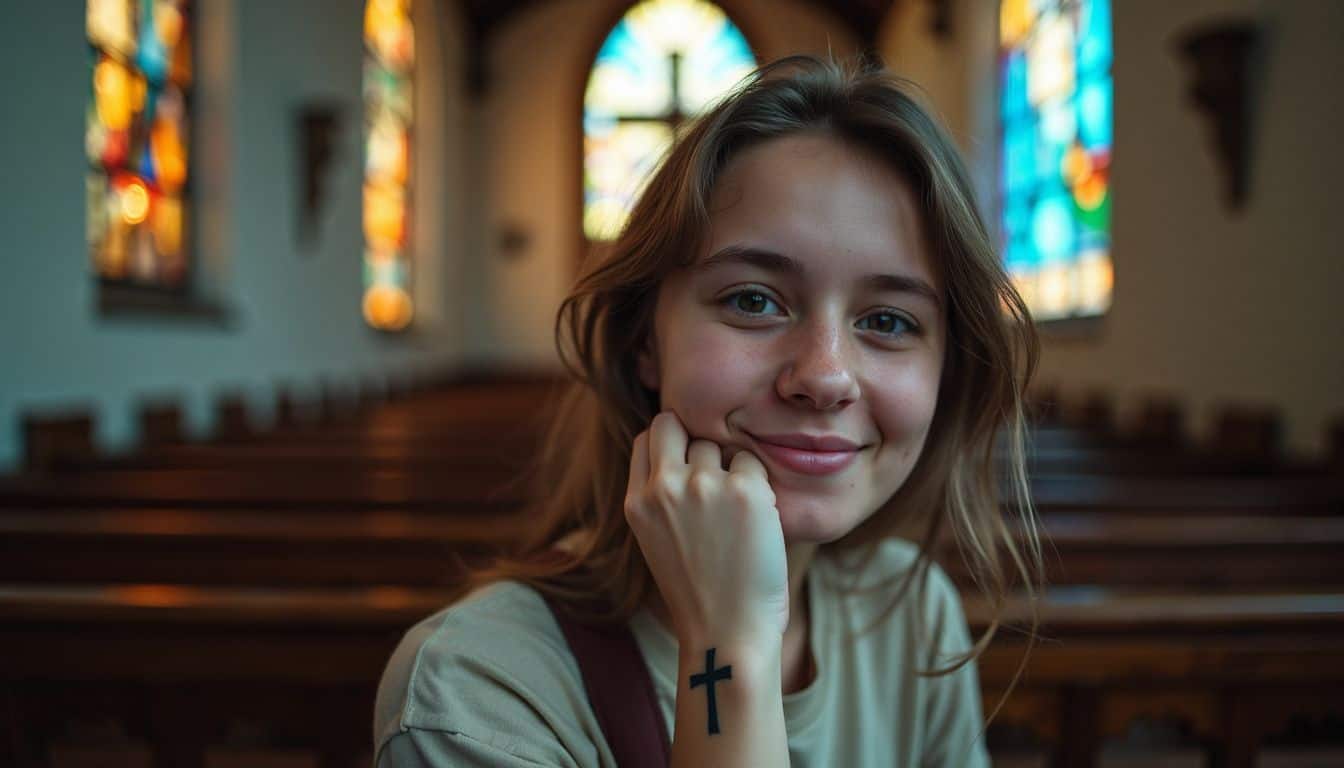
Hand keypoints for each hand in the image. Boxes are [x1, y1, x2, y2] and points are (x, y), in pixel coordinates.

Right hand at [624, 411, 789, 649]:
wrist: (727, 633)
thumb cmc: (699, 592)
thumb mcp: (657, 538)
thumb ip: (661, 493)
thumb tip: (681, 444)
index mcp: (637, 501)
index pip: (647, 436)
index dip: (669, 442)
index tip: (686, 461)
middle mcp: (664, 487)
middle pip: (675, 424)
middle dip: (695, 442)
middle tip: (713, 480)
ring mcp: (704, 485)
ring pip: (717, 445)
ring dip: (729, 469)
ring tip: (734, 517)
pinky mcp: (745, 490)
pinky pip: (752, 464)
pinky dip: (758, 487)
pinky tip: (755, 523)